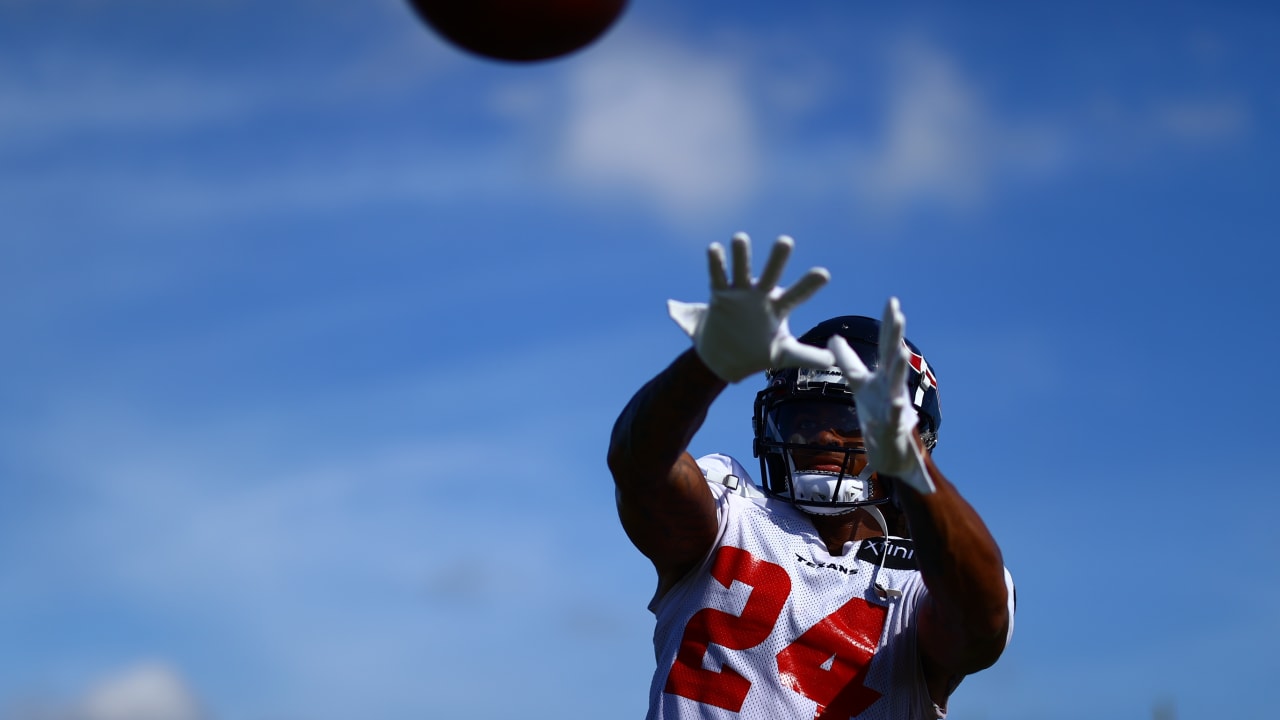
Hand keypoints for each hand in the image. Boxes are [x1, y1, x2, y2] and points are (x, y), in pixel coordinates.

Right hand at [667, 233, 833, 382]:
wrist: (723, 360)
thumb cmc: (757, 355)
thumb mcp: (783, 355)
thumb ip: (806, 356)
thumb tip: (832, 361)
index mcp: (778, 308)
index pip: (796, 295)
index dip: (809, 285)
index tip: (824, 274)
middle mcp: (760, 295)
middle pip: (770, 274)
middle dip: (777, 259)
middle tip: (785, 241)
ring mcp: (739, 293)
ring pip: (741, 271)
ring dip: (741, 256)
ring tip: (740, 238)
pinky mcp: (720, 295)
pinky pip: (718, 277)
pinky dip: (716, 264)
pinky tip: (715, 248)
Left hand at [827, 297, 935, 494]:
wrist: (889, 452)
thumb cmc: (876, 414)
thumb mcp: (859, 385)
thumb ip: (849, 362)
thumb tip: (834, 337)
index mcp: (883, 376)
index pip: (886, 346)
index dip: (889, 325)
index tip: (892, 301)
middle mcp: (892, 387)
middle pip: (894, 359)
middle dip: (896, 337)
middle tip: (899, 314)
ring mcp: (895, 407)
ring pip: (898, 385)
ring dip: (899, 369)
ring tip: (902, 352)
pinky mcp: (893, 429)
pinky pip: (893, 420)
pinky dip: (894, 413)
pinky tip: (896, 405)